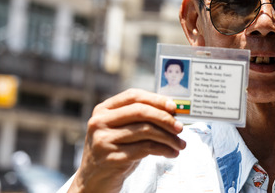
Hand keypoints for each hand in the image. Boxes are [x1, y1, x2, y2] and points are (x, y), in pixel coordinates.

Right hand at [68, 89, 185, 192]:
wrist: (94, 180)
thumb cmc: (115, 150)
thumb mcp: (122, 130)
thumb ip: (140, 118)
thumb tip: (173, 112)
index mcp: (103, 109)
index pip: (133, 96)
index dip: (156, 99)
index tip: (174, 107)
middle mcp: (100, 122)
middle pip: (141, 112)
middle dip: (165, 119)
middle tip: (180, 128)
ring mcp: (103, 140)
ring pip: (145, 131)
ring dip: (168, 137)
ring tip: (180, 144)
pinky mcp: (111, 158)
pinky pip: (145, 149)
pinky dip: (163, 150)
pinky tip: (171, 153)